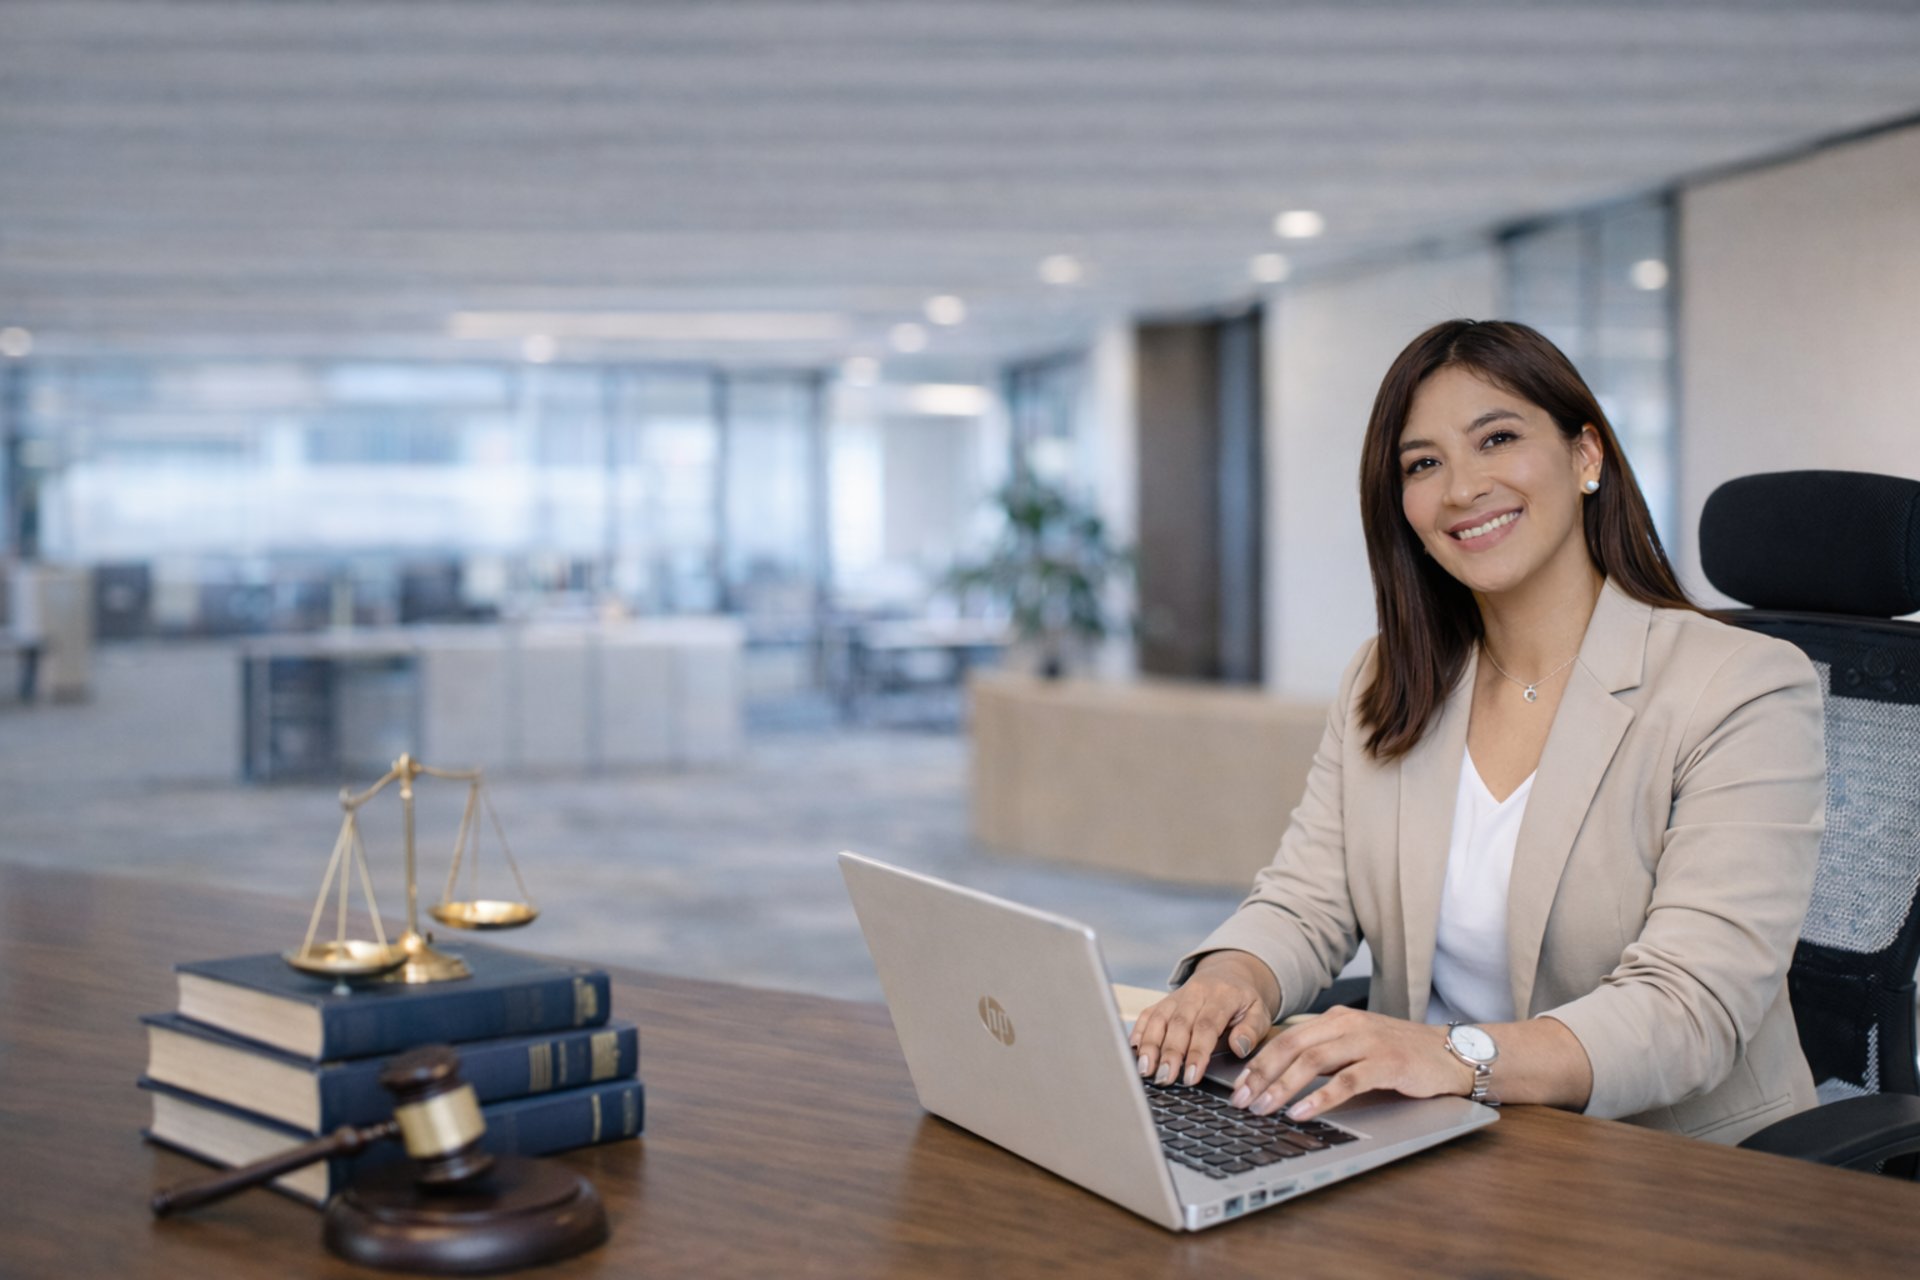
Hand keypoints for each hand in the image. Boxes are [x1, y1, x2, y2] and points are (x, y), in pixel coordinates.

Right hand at [1129, 951, 1276, 1087]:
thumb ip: (1252, 1030)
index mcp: (1222, 996)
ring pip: (1159, 1020)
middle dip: (1170, 1053)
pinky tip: (1134, 1052)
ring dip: (1150, 1046)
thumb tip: (1239, 1048)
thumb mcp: (1260, 1012)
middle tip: (1165, 1078)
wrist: (1229, 974)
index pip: (1207, 1025)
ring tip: (1145, 1070)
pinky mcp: (1163, 1002)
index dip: (1197, 1052)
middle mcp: (1195, 993)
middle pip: (1178, 1024)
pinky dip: (1139, 1033)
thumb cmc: (1244, 1000)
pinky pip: (1147, 1015)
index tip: (1191, 1076)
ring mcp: (1176, 997)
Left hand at [1227, 1005, 1472, 1119]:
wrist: (1451, 1053)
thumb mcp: (1357, 1046)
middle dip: (1261, 1075)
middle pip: (1291, 1047)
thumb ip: (1325, 1055)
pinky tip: (1302, 1112)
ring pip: (1313, 1062)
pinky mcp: (1387, 1063)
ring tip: (1263, 1108)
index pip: (1285, 1039)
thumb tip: (1281, 1077)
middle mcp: (1347, 1025)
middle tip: (1241, 1101)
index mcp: (1335, 1020)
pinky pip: (1346, 1081)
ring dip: (1283, 1087)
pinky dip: (1320, 1098)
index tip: (1236, 1087)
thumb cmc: (1401, 1054)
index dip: (1257, 1063)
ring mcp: (1367, 1042)